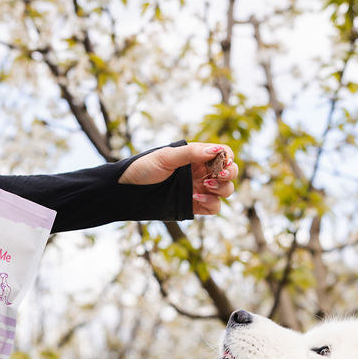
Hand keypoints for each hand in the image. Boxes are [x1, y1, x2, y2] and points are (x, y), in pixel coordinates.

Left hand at [119, 142, 236, 214]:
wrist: (128, 192)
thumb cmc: (144, 168)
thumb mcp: (166, 157)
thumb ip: (191, 153)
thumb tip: (216, 151)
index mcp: (196, 156)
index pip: (223, 153)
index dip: (227, 157)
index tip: (222, 162)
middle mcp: (201, 172)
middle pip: (229, 173)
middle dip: (229, 174)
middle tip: (218, 175)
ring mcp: (199, 189)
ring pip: (225, 191)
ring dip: (221, 189)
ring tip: (205, 187)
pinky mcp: (194, 206)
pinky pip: (214, 207)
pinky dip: (211, 203)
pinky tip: (197, 198)